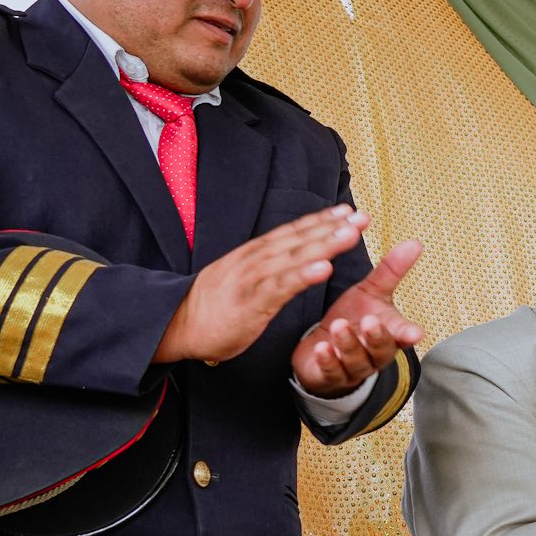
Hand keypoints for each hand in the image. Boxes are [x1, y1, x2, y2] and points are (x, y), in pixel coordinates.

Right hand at [155, 206, 367, 366]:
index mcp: (254, 254)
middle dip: (332, 227)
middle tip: (362, 217)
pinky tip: (324, 269)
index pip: (292, 232)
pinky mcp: (249, 302)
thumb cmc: (213, 306)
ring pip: (293, 258)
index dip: (321, 220)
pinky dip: (302, 276)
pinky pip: (279, 287)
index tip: (347, 210)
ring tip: (350, 235)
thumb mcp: (242, 277)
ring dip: (324, 245)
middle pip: (299, 239)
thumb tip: (289, 255)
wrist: (174, 325)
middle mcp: (254, 260)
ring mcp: (251, 279)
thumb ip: (265, 265)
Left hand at [292, 238, 425, 395]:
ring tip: (339, 326)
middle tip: (369, 321)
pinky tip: (320, 347)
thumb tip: (415, 242)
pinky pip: (331, 372)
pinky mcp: (330, 376)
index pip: (403, 334)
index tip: (414, 333)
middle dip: (376, 337)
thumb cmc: (354, 317)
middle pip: (381, 349)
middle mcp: (375, 353)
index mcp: (389, 332)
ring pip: (356, 360)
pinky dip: (327, 361)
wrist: (324, 347)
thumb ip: (391, 270)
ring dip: (348, 344)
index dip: (409, 334)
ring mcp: (354, 367)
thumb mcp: (371, 292)